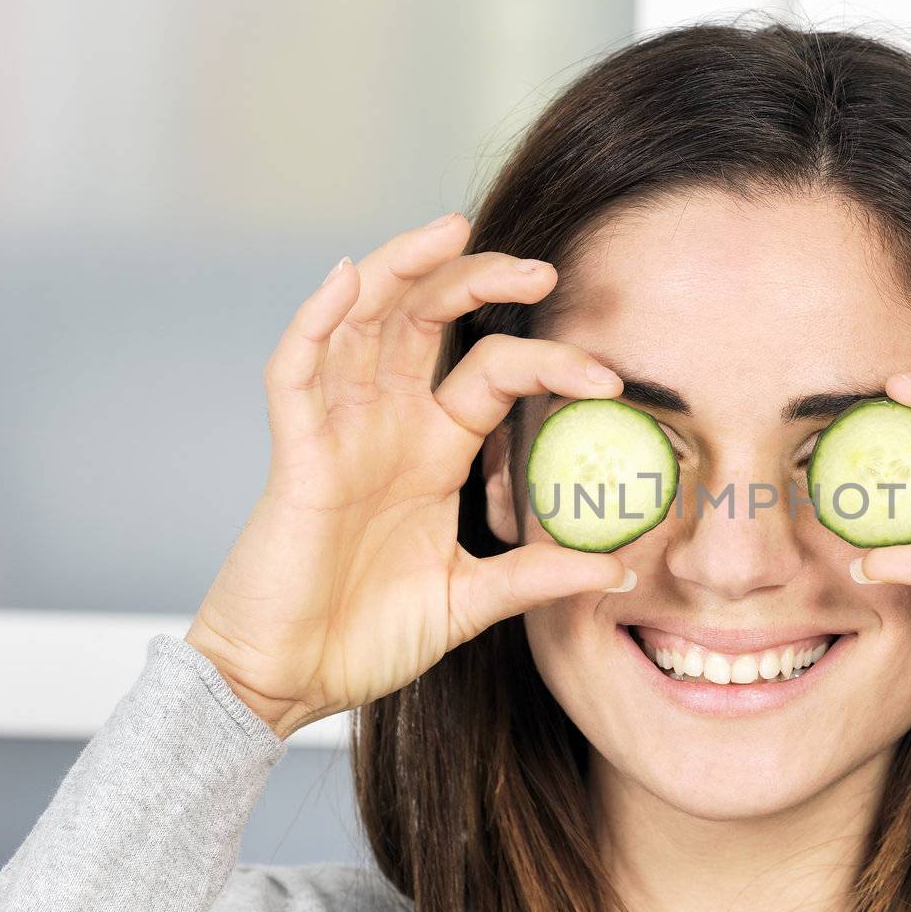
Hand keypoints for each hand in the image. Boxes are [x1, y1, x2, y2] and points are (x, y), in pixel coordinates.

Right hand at [185, 214, 633, 738]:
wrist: (289, 681)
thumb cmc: (366, 637)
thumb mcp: (470, 600)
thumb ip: (538, 576)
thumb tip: (621, 570)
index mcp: (434, 449)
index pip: (495, 372)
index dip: (550, 362)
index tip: (610, 381)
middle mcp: (388, 424)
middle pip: (431, 321)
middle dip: (481, 281)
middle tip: (544, 269)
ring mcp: (338, 430)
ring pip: (365, 320)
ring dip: (404, 269)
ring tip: (452, 230)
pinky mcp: (294, 452)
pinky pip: (297, 369)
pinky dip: (318, 318)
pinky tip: (348, 277)